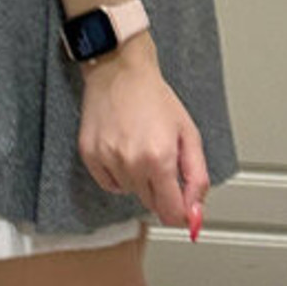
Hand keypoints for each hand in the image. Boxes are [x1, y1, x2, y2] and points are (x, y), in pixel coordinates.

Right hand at [78, 37, 209, 233]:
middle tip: (162, 160)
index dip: (181, 214)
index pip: (171, 211)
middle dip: (161, 190)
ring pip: (130, 193)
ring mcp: (107, 159)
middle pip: (151, 204)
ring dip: (139, 180)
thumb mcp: (188, 135)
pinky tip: (123, 151)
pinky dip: (118, 175)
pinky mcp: (89, 155)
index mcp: (160, 158)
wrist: (121, 72)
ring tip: (140, 148)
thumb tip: (195, 212)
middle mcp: (132, 162)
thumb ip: (197, 177)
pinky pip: (109, 184)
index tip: (184, 209)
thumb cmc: (155, 98)